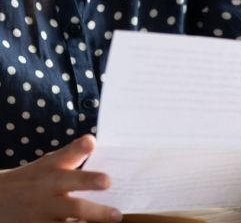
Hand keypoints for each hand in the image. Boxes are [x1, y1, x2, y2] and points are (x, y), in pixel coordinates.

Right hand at [0, 134, 121, 222]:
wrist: (1, 200)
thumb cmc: (36, 179)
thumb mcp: (49, 162)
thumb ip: (72, 154)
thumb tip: (93, 141)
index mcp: (52, 168)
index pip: (67, 154)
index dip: (79, 148)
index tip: (90, 142)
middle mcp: (49, 191)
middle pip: (72, 192)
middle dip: (91, 191)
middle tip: (111, 193)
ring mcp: (43, 214)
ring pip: (68, 221)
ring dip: (89, 220)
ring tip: (112, 219)